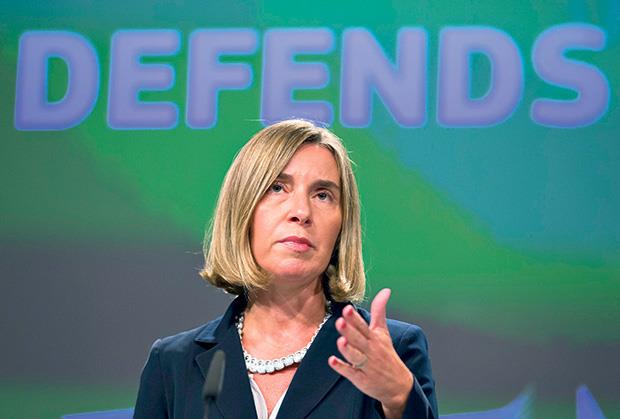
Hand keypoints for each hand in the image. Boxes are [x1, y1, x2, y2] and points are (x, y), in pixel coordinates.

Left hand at [328, 289, 413, 418]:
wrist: (398, 384)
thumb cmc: (386, 354)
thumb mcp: (383, 332)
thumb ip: (379, 311)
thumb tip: (385, 290)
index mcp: (375, 338)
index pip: (364, 327)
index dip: (355, 318)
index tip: (347, 309)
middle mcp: (370, 350)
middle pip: (358, 340)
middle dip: (349, 331)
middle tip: (340, 321)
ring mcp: (366, 366)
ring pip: (355, 356)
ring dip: (347, 349)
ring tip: (340, 341)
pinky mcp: (361, 379)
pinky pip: (350, 373)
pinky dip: (342, 367)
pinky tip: (332, 360)